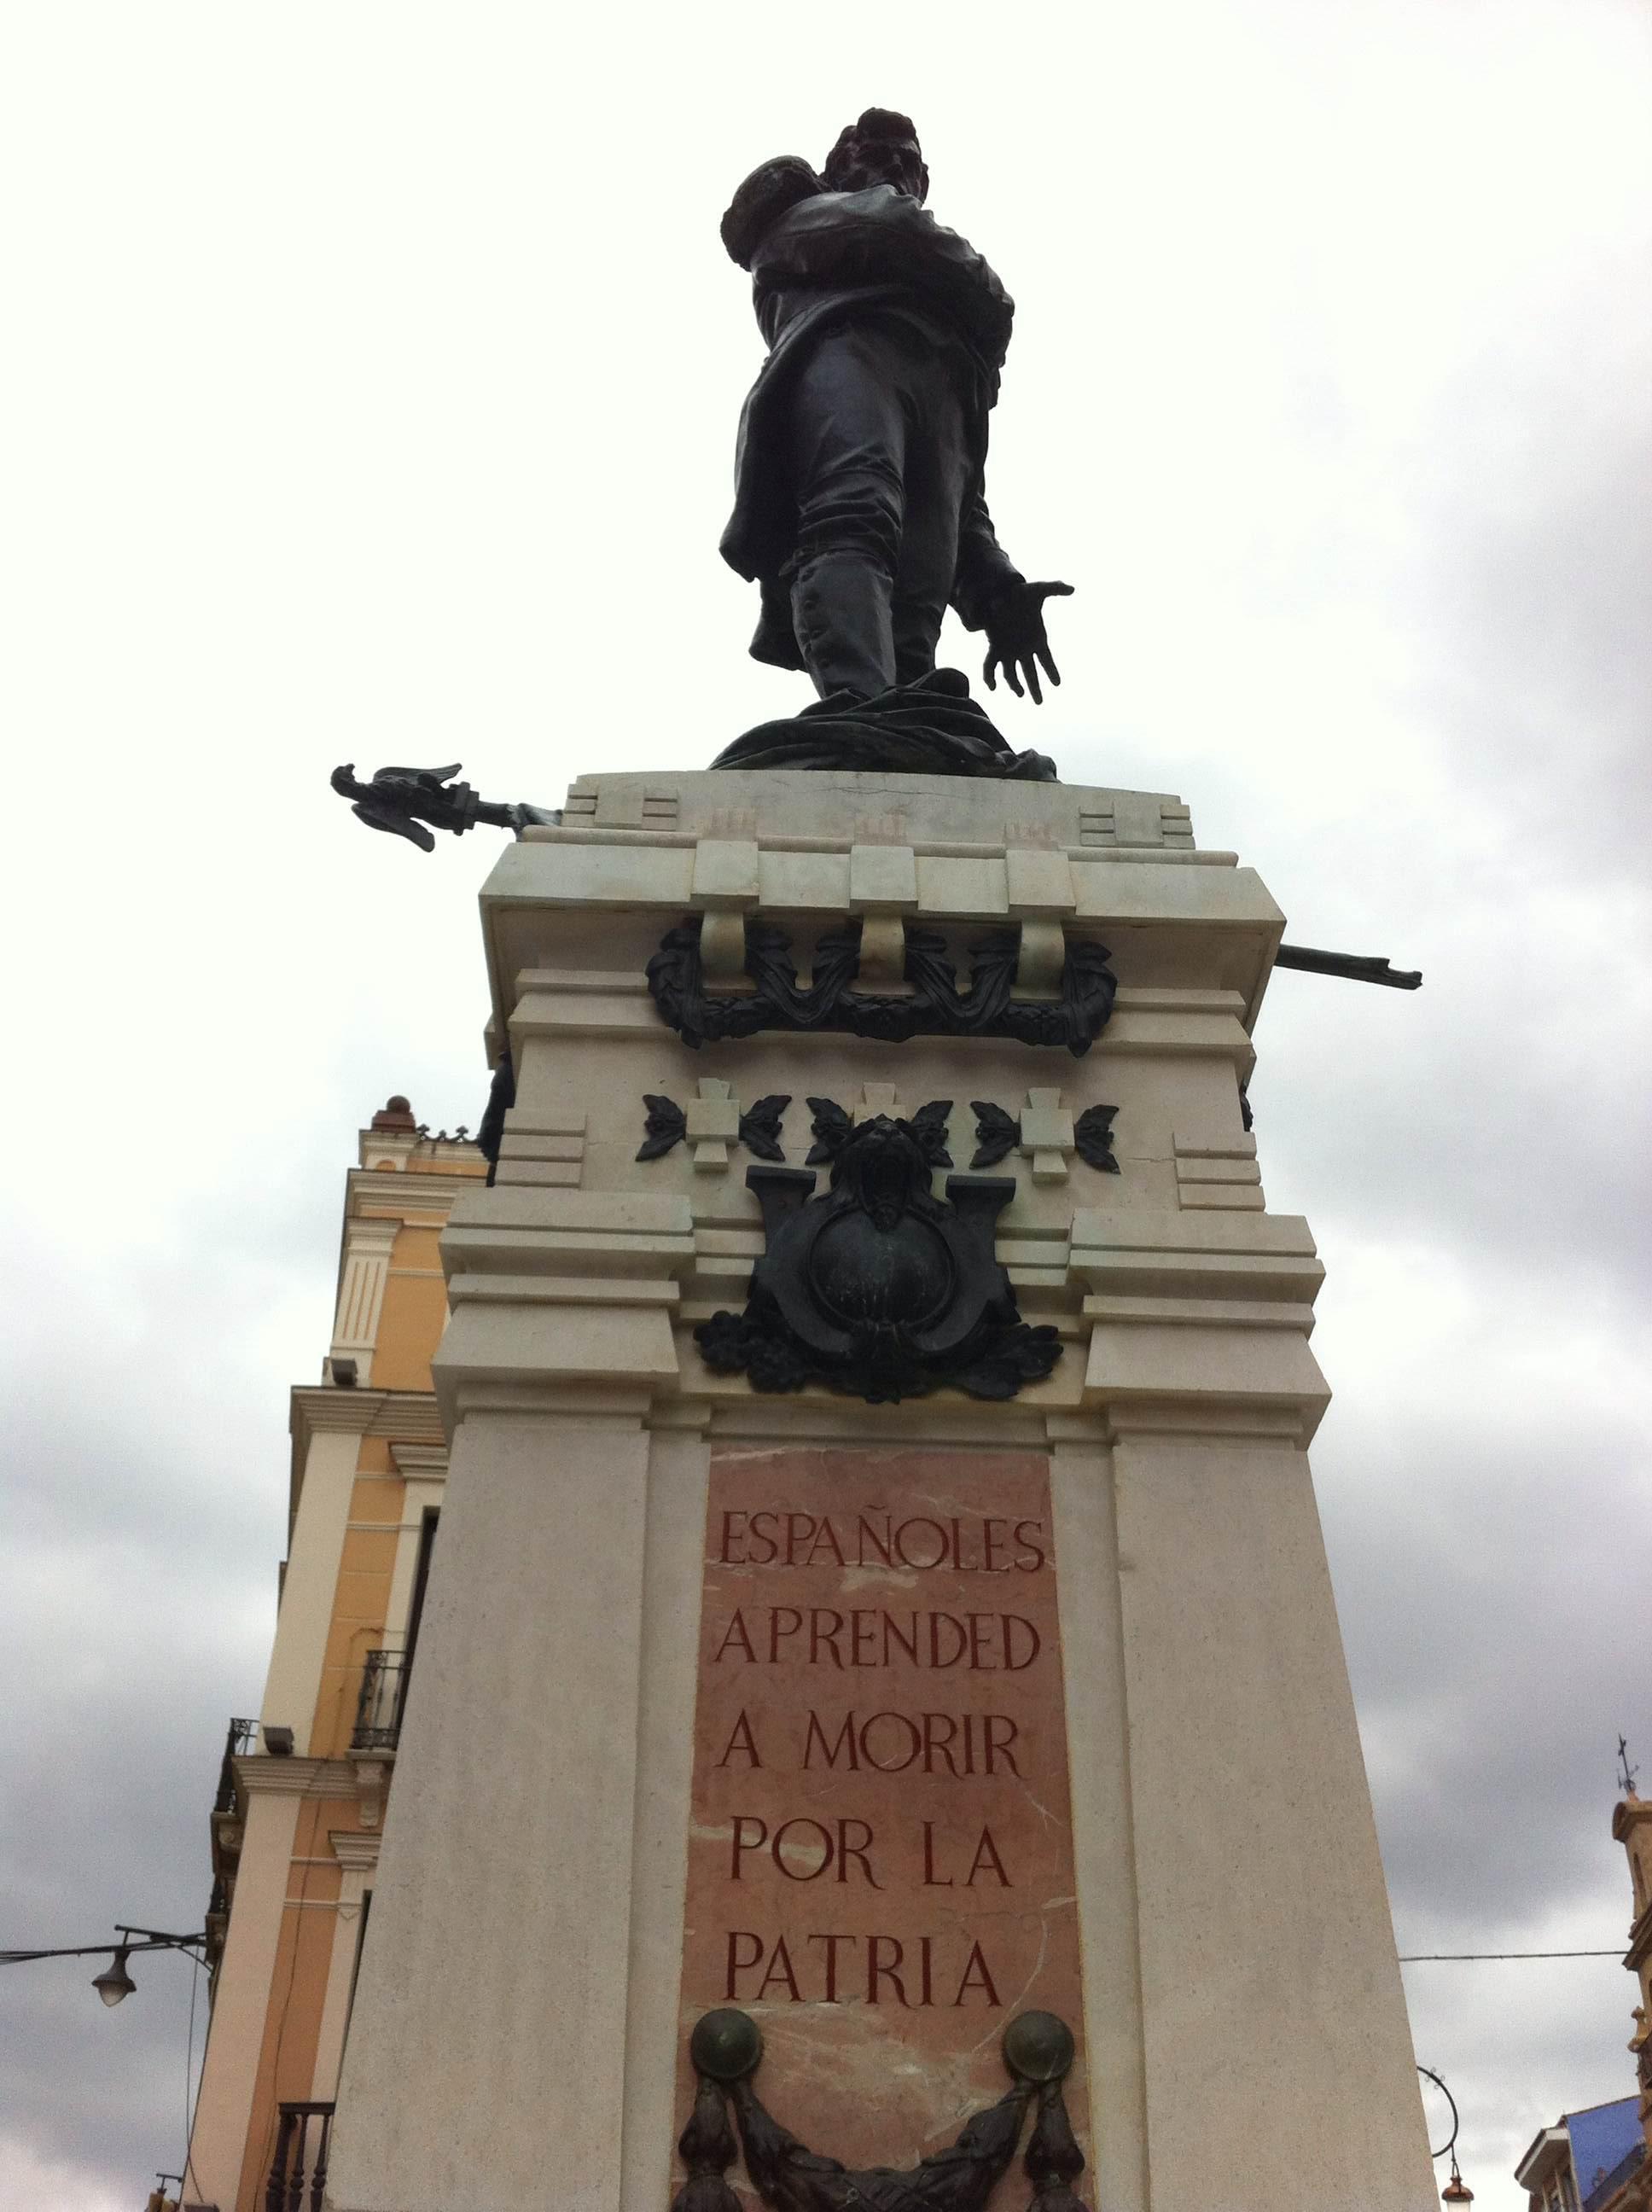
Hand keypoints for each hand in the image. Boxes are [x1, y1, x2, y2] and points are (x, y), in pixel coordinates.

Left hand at [982, 580, 1073, 704]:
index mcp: (1037, 639)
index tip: (1057, 684)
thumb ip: (1055, 588)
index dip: (1052, 672)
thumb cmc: (1021, 593)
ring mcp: (1008, 650)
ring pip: (1011, 673)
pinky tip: (992, 687)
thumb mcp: (1039, 589)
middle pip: (1030, 673)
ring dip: (1015, 685)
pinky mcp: (993, 647)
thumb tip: (1072, 589)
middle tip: (1039, 702)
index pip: (1047, 660)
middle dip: (1035, 688)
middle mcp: (1023, 649)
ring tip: (1021, 694)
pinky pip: (990, 666)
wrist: (999, 590)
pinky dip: (989, 677)